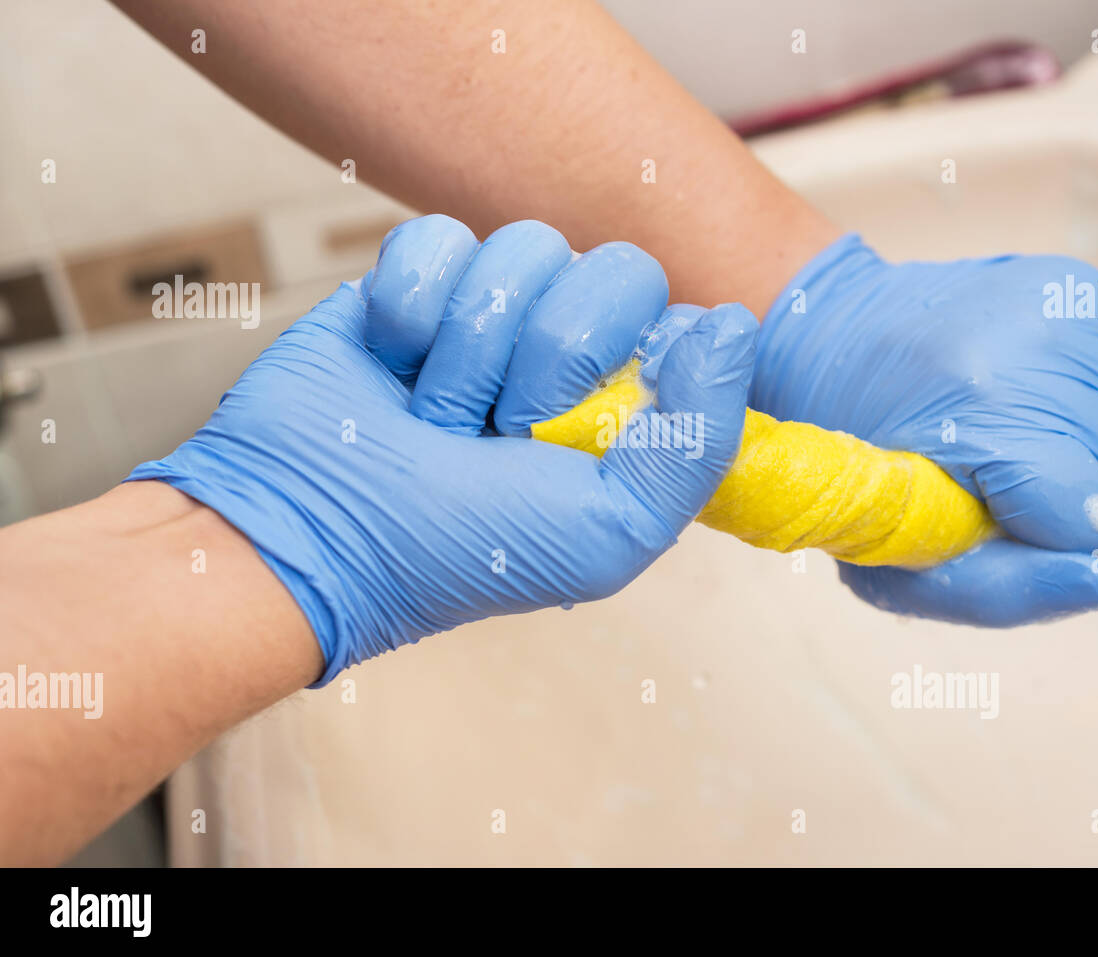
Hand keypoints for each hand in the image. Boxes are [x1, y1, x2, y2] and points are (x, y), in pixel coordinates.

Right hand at [129, 215, 756, 683]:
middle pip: (616, 271)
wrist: (306, 529)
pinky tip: (391, 361)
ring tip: (436, 413)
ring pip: (527, 246)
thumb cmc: (454, 549)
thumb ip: (696, 442)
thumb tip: (734, 326)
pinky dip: (410, 304)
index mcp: (626, 409)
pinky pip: (441, 235)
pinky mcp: (414, 283)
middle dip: (550, 357)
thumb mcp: (606, 532)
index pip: (683, 324)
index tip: (578, 426)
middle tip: (499, 426)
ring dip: (472, 344)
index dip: (635, 364)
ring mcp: (491, 314)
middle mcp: (567, 355)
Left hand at [750, 235, 1097, 625]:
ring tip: (1026, 443)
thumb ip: (998, 592)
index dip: (1049, 536)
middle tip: (1007, 482)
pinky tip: (1057, 407)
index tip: (1002, 517)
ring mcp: (1054, 305)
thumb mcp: (898, 559)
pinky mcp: (1073, 283)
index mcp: (977, 417)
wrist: (833, 346)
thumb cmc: (868, 467)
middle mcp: (1025, 348)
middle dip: (1075, 500)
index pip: (1086, 516)